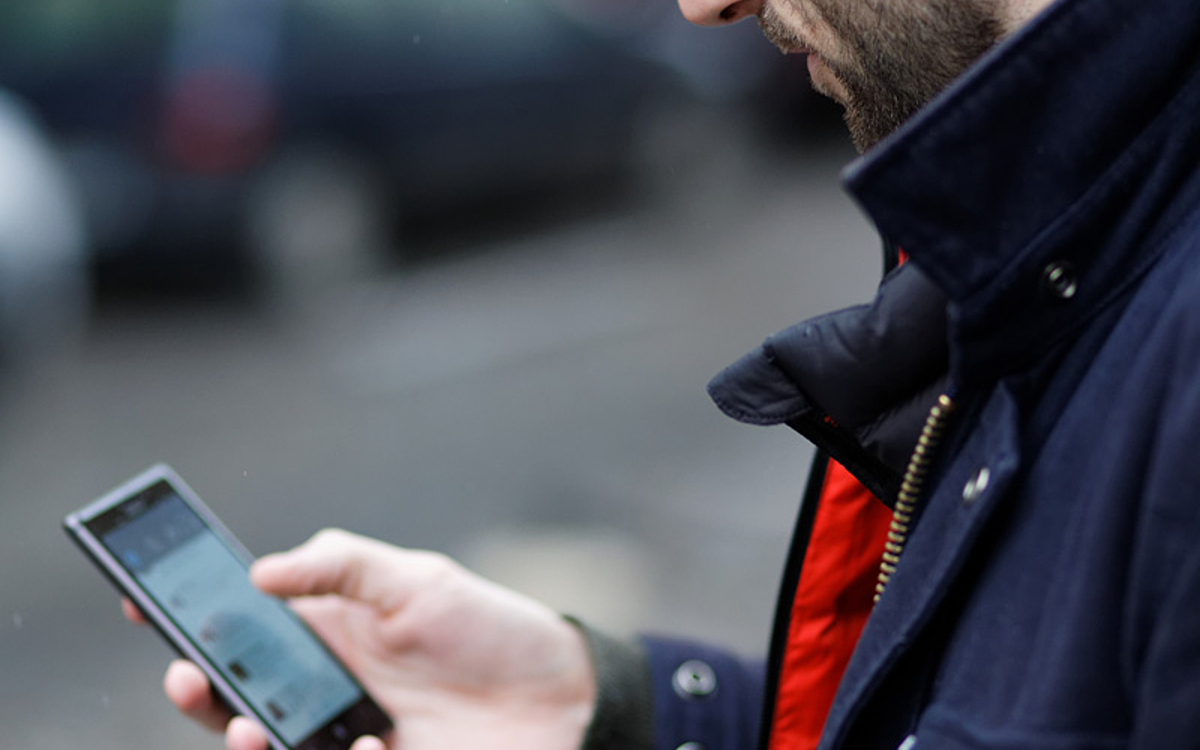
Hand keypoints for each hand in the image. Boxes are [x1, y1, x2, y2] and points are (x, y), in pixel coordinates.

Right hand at [125, 529, 596, 749]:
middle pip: (238, 697)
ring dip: (248, 740)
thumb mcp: (418, 579)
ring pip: (269, 748)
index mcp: (328, 634)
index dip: (191, 619)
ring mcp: (349, 738)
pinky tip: (377, 749)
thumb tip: (260, 570)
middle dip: (201, 690)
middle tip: (188, 676)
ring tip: (255, 729)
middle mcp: (327, 690)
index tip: (143, 605)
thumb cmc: (490, 628)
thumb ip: (342, 566)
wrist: (563, 695)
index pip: (243, 628)